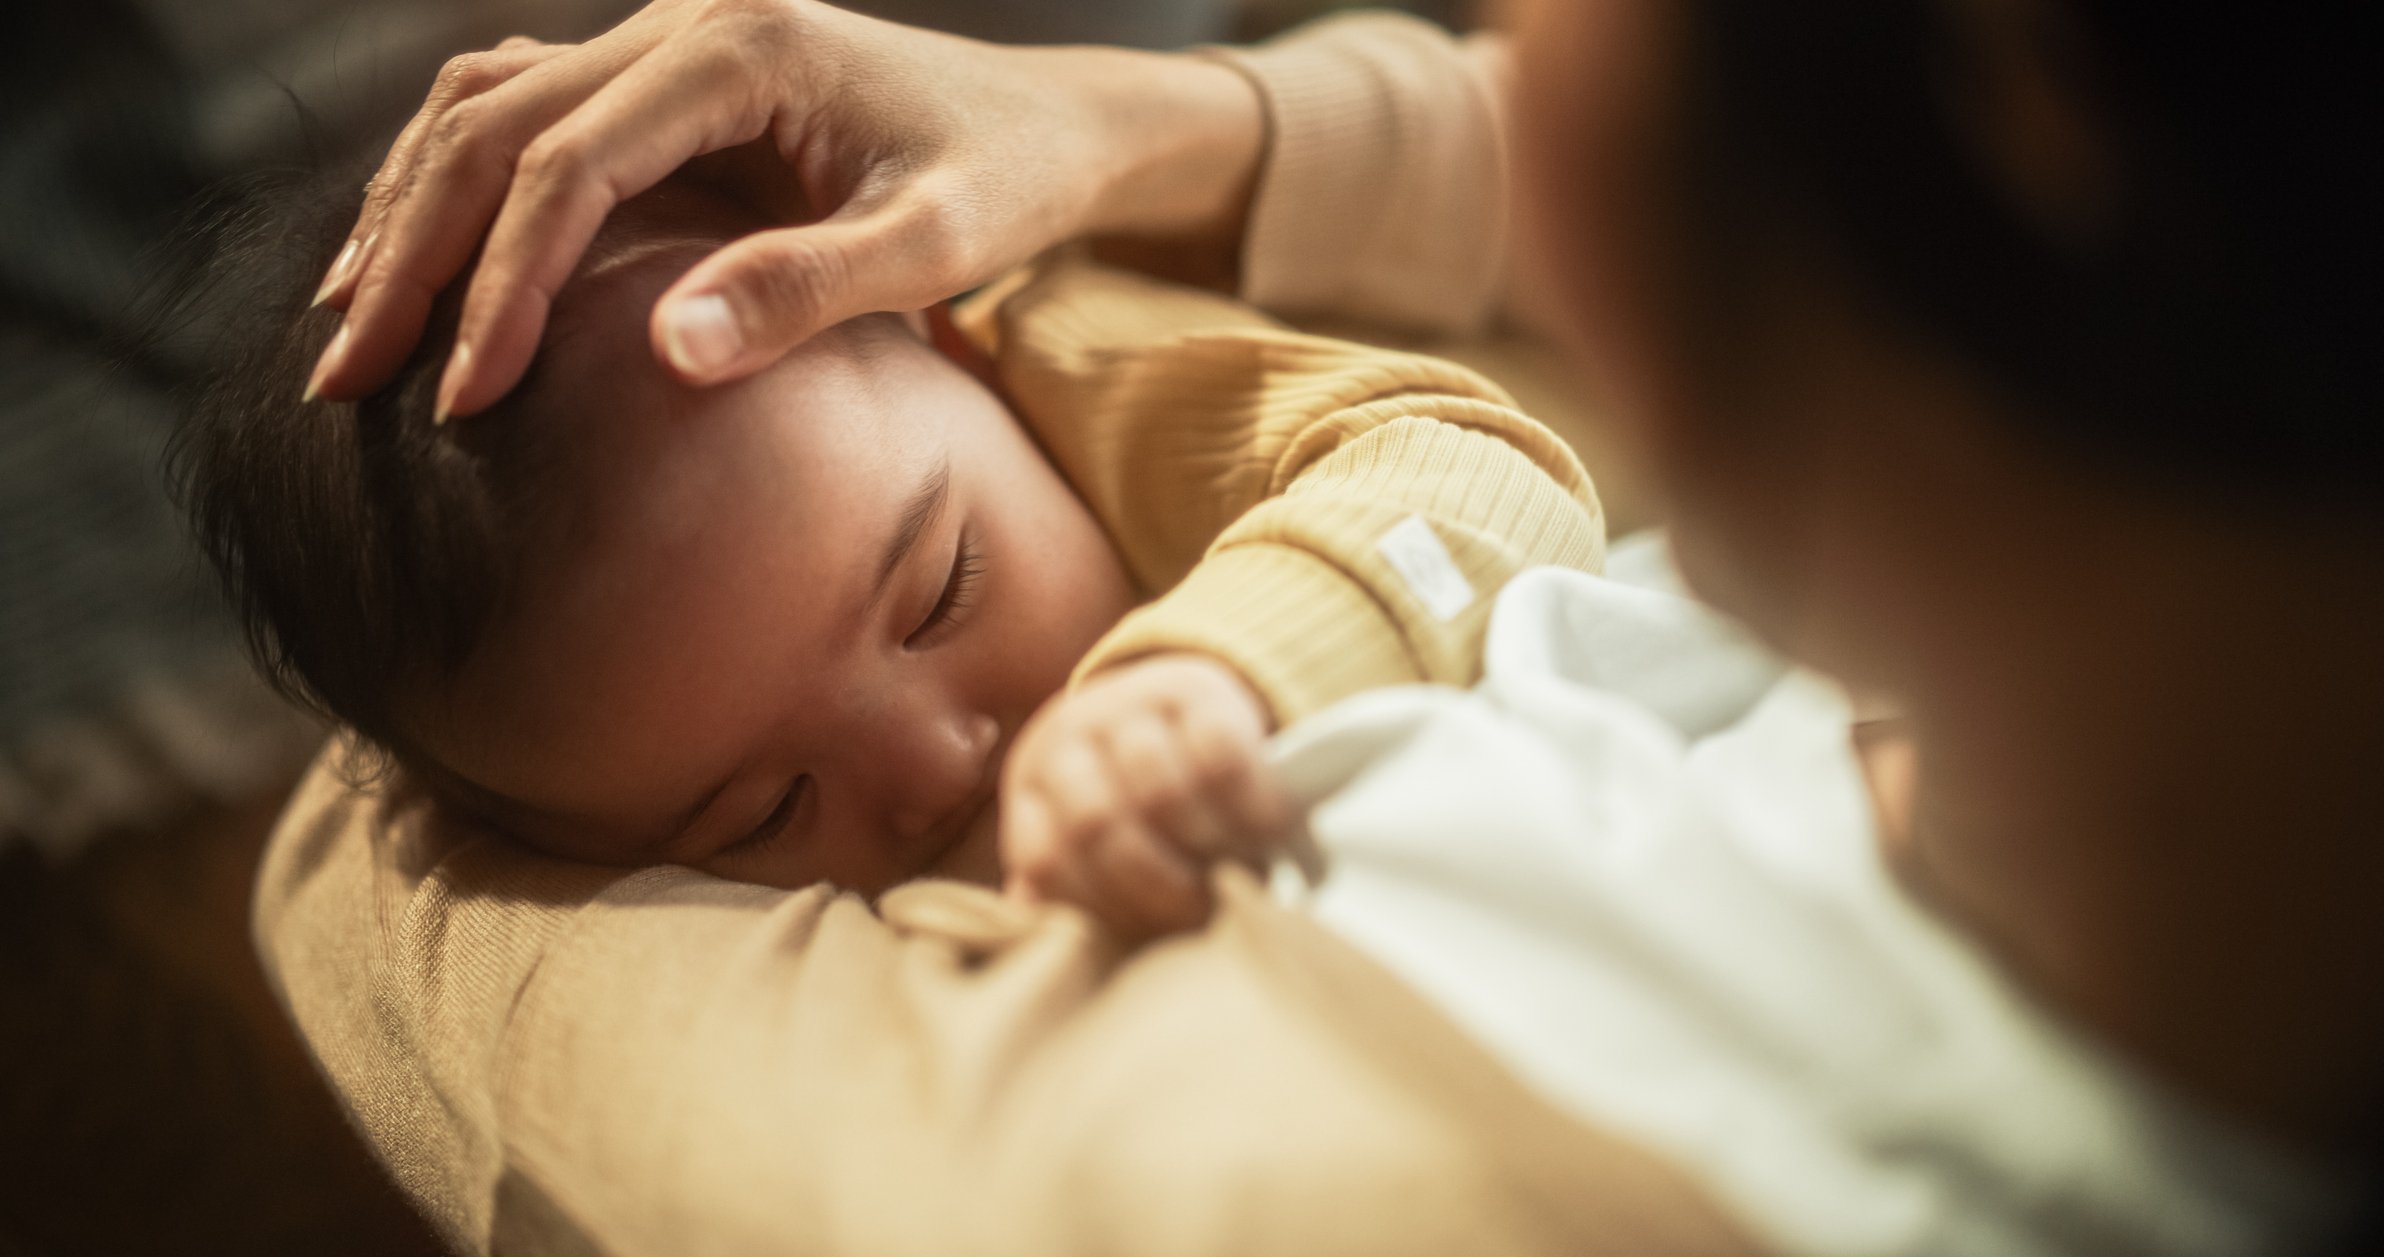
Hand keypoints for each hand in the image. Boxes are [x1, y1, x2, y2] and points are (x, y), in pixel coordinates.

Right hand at [305, 0, 1263, 419]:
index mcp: (741, 47)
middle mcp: (682, 18)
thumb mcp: (934, 246)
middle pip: (493, 125)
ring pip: (485, 104)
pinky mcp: (664, 74)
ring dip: (409, 212)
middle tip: (347, 381)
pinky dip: (455, 182)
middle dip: (412, 255)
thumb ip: (809, 289)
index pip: (570, 165)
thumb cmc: (1006, 184)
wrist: (1050, 127)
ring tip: (350, 325)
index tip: (465, 398)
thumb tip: (667, 353)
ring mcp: (665, 36)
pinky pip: (523, 108)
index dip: (504, 285)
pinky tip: (415, 260)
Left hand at [1001, 654, 1294, 937]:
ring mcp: (1127, 703)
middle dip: (1157, 886)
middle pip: (1099, 826)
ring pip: (1160, 793)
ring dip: (1206, 848)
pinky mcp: (1194, 687)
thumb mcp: (1095, 833)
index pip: (1047, 861)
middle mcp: (1068, 736)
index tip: (1150, 936)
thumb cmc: (1138, 794)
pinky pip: (1220, 757)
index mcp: (1033, 785)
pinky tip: (1273, 832)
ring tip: (1239, 876)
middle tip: (1203, 913)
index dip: (1101, 909)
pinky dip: (1251, 806)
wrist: (1179, 702)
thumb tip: (1040, 928)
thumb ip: (1075, 883)